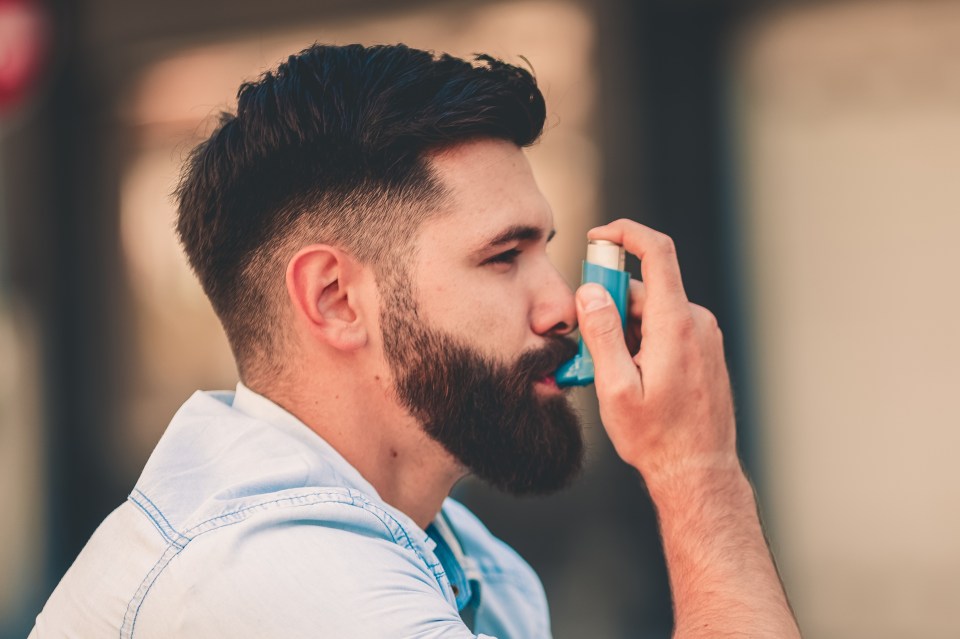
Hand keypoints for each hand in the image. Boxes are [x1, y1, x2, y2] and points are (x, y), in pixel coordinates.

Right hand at [576, 219, 738, 483]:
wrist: (698, 472)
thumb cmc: (656, 437)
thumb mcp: (615, 389)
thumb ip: (602, 334)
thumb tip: (589, 291)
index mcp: (675, 325)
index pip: (656, 253)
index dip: (625, 233)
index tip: (597, 236)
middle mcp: (696, 323)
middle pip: (645, 288)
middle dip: (610, 303)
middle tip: (587, 342)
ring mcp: (704, 337)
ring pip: (653, 311)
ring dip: (625, 329)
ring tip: (612, 374)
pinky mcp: (705, 350)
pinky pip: (667, 327)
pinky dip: (643, 339)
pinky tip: (633, 376)